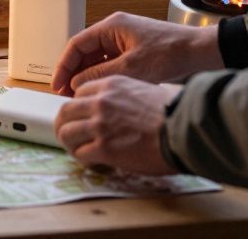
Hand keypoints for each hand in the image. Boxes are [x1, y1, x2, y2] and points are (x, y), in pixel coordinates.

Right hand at [52, 12, 221, 95]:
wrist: (201, 53)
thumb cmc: (170, 54)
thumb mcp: (131, 68)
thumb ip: (99, 74)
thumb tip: (76, 84)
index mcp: (112, 26)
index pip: (77, 44)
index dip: (64, 66)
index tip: (57, 85)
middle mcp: (116, 30)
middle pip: (85, 51)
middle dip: (74, 72)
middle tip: (65, 94)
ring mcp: (126, 41)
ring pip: (98, 59)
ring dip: (88, 76)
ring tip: (81, 96)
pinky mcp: (136, 52)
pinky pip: (111, 63)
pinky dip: (103, 76)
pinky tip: (101, 92)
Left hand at [54, 76, 180, 174]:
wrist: (183, 129)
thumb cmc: (174, 111)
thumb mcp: (146, 89)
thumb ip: (126, 96)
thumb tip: (124, 107)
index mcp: (111, 84)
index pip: (79, 91)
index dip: (79, 106)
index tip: (82, 116)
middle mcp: (100, 102)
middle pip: (66, 111)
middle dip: (64, 124)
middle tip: (70, 134)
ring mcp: (99, 124)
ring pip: (66, 132)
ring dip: (70, 143)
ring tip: (78, 150)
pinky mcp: (103, 148)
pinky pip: (80, 153)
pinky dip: (83, 159)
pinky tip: (93, 162)